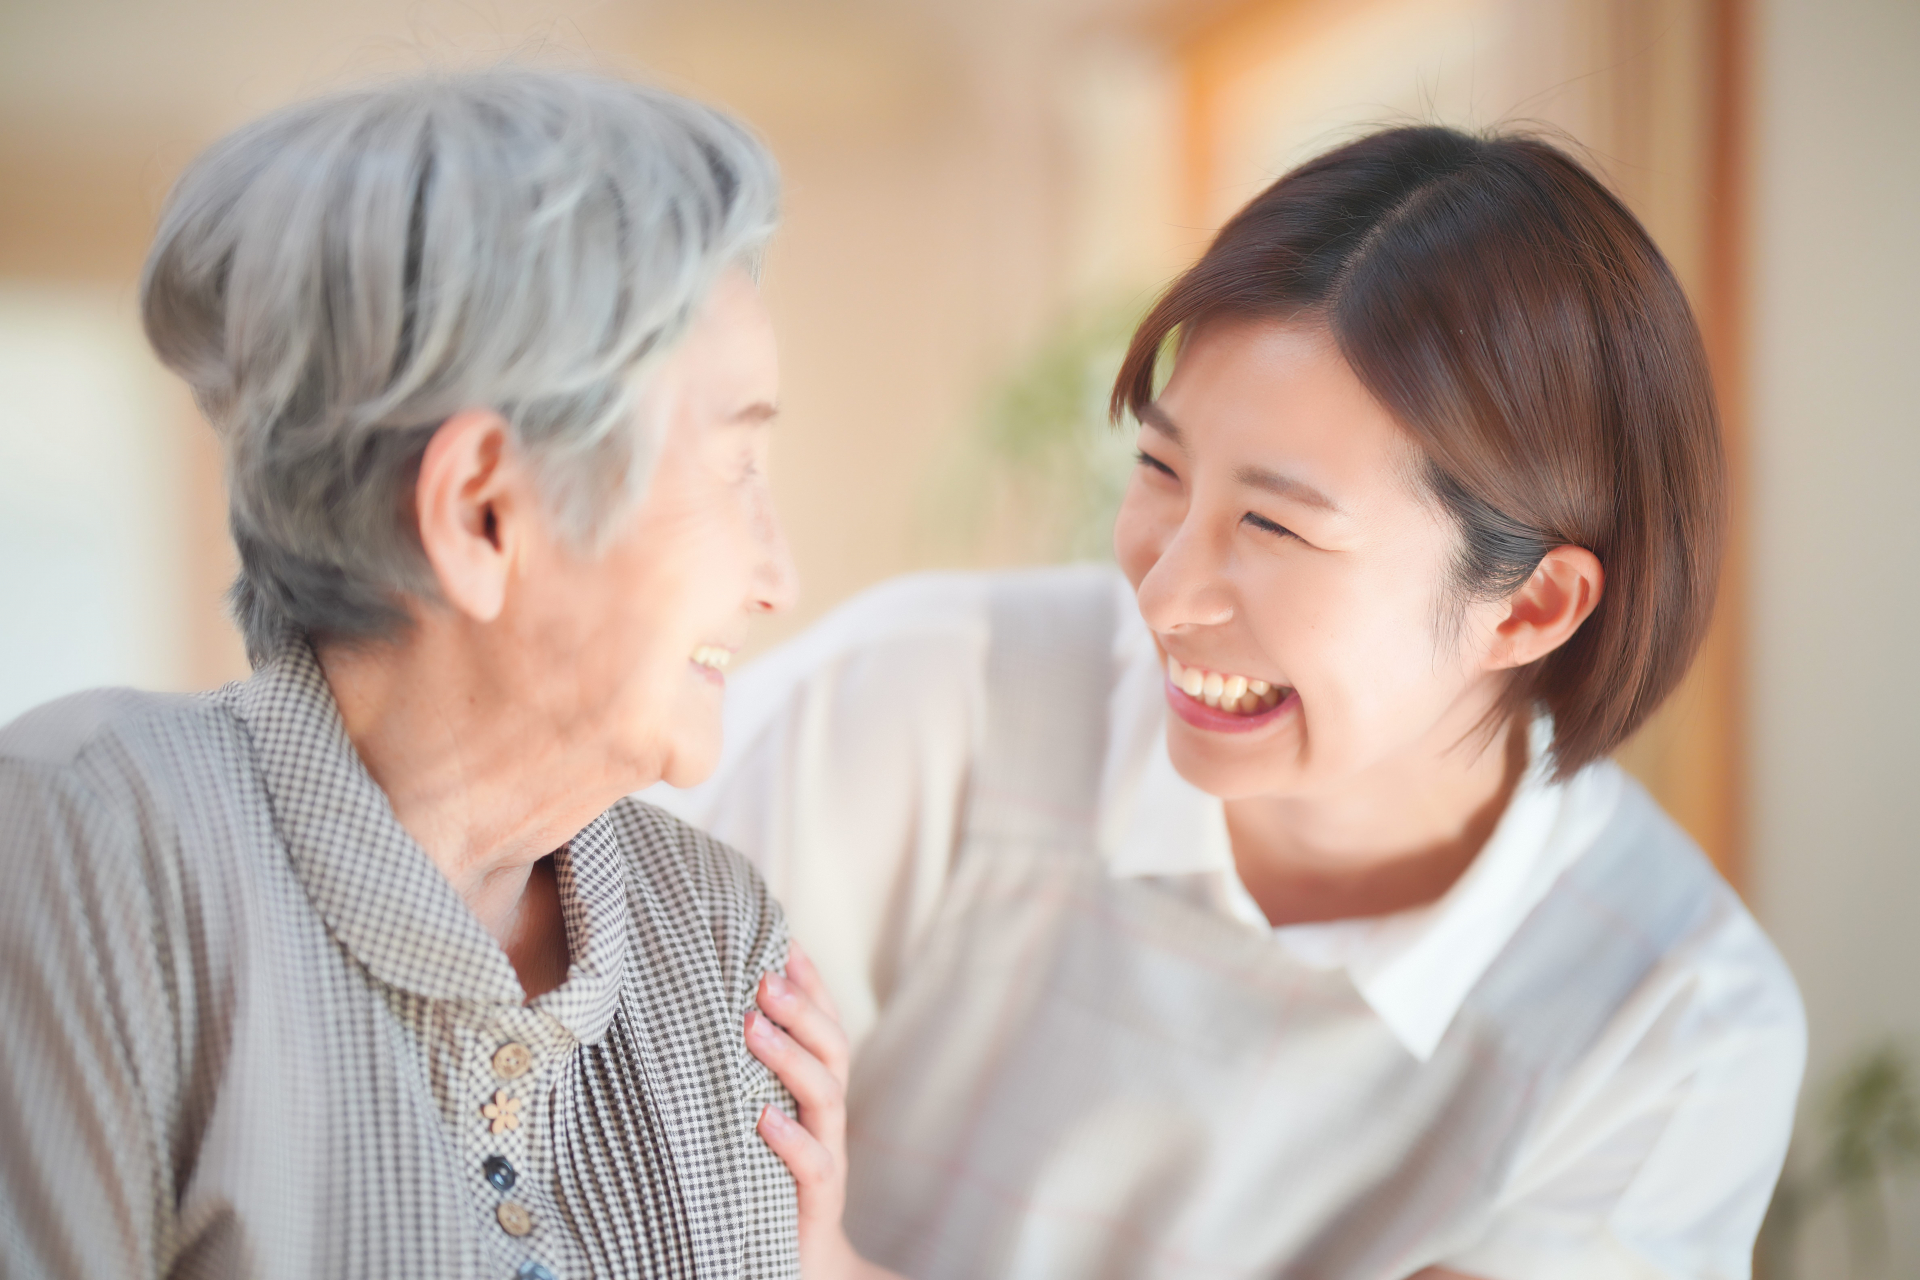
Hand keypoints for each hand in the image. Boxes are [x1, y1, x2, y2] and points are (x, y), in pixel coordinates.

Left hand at [747, 942, 902, 1279]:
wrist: (797, 1267)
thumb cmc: (765, 1179)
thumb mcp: (757, 1115)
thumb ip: (745, 1069)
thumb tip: (709, 1008)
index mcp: (816, 1090)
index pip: (824, 1024)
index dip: (810, 981)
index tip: (782, 937)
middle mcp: (828, 1116)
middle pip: (833, 1049)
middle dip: (802, 1008)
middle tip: (763, 976)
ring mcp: (827, 1156)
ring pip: (825, 1097)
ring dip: (790, 1058)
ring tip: (751, 1028)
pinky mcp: (817, 1204)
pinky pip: (814, 1166)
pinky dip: (790, 1140)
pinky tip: (762, 1119)